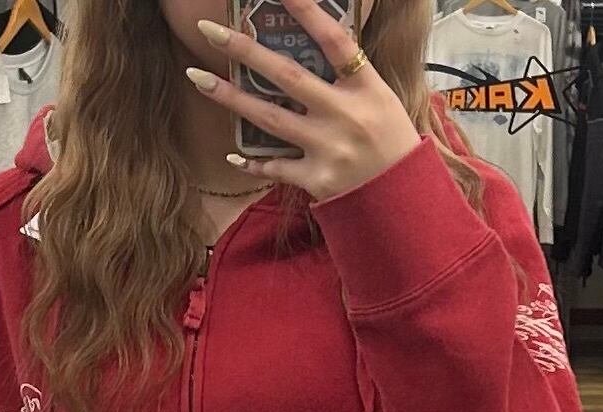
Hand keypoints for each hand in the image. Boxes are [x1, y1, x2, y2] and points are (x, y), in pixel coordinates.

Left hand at [187, 0, 421, 201]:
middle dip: (245, 49)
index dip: (306, 10)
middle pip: (287, 76)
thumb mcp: (382, 101)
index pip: (333, 40)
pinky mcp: (317, 179)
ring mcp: (328, 148)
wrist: (404, 201)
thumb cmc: (393, 144)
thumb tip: (314, 45)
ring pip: (270, 118)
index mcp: (365, 88)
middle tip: (210, 29)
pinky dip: (254, 162)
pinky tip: (233, 154)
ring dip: (230, 97)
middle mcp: (345, 114)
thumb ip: (349, 77)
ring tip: (198, 78)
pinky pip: (276, 167)